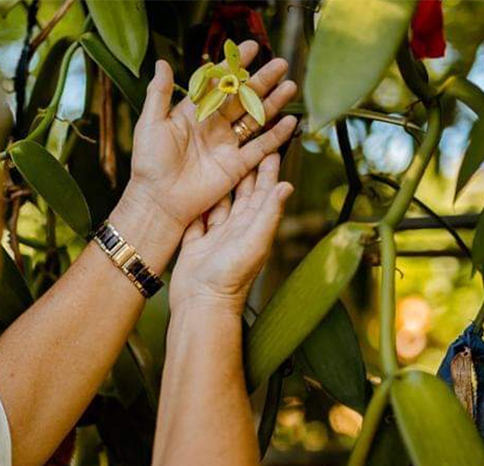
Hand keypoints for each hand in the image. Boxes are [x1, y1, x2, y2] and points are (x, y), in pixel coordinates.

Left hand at [123, 41, 297, 231]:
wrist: (158, 200)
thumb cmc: (149, 163)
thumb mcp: (150, 123)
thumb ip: (159, 93)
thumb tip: (162, 62)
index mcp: (193, 112)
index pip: (218, 83)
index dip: (235, 66)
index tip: (252, 48)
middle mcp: (213, 126)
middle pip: (242, 98)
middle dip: (262, 80)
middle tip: (281, 64)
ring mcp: (226, 145)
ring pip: (255, 119)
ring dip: (273, 103)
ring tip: (290, 87)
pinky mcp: (236, 166)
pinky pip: (260, 148)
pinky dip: (276, 135)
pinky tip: (290, 121)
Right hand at [169, 154, 292, 315]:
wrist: (200, 303)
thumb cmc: (230, 278)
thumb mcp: (254, 242)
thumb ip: (269, 214)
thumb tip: (288, 186)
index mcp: (254, 226)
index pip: (265, 191)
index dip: (269, 169)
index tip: (273, 146)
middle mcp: (237, 228)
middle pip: (244, 192)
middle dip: (247, 169)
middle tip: (248, 145)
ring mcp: (216, 235)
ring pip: (221, 202)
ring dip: (223, 182)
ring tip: (222, 159)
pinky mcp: (195, 242)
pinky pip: (197, 217)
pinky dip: (198, 203)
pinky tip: (196, 187)